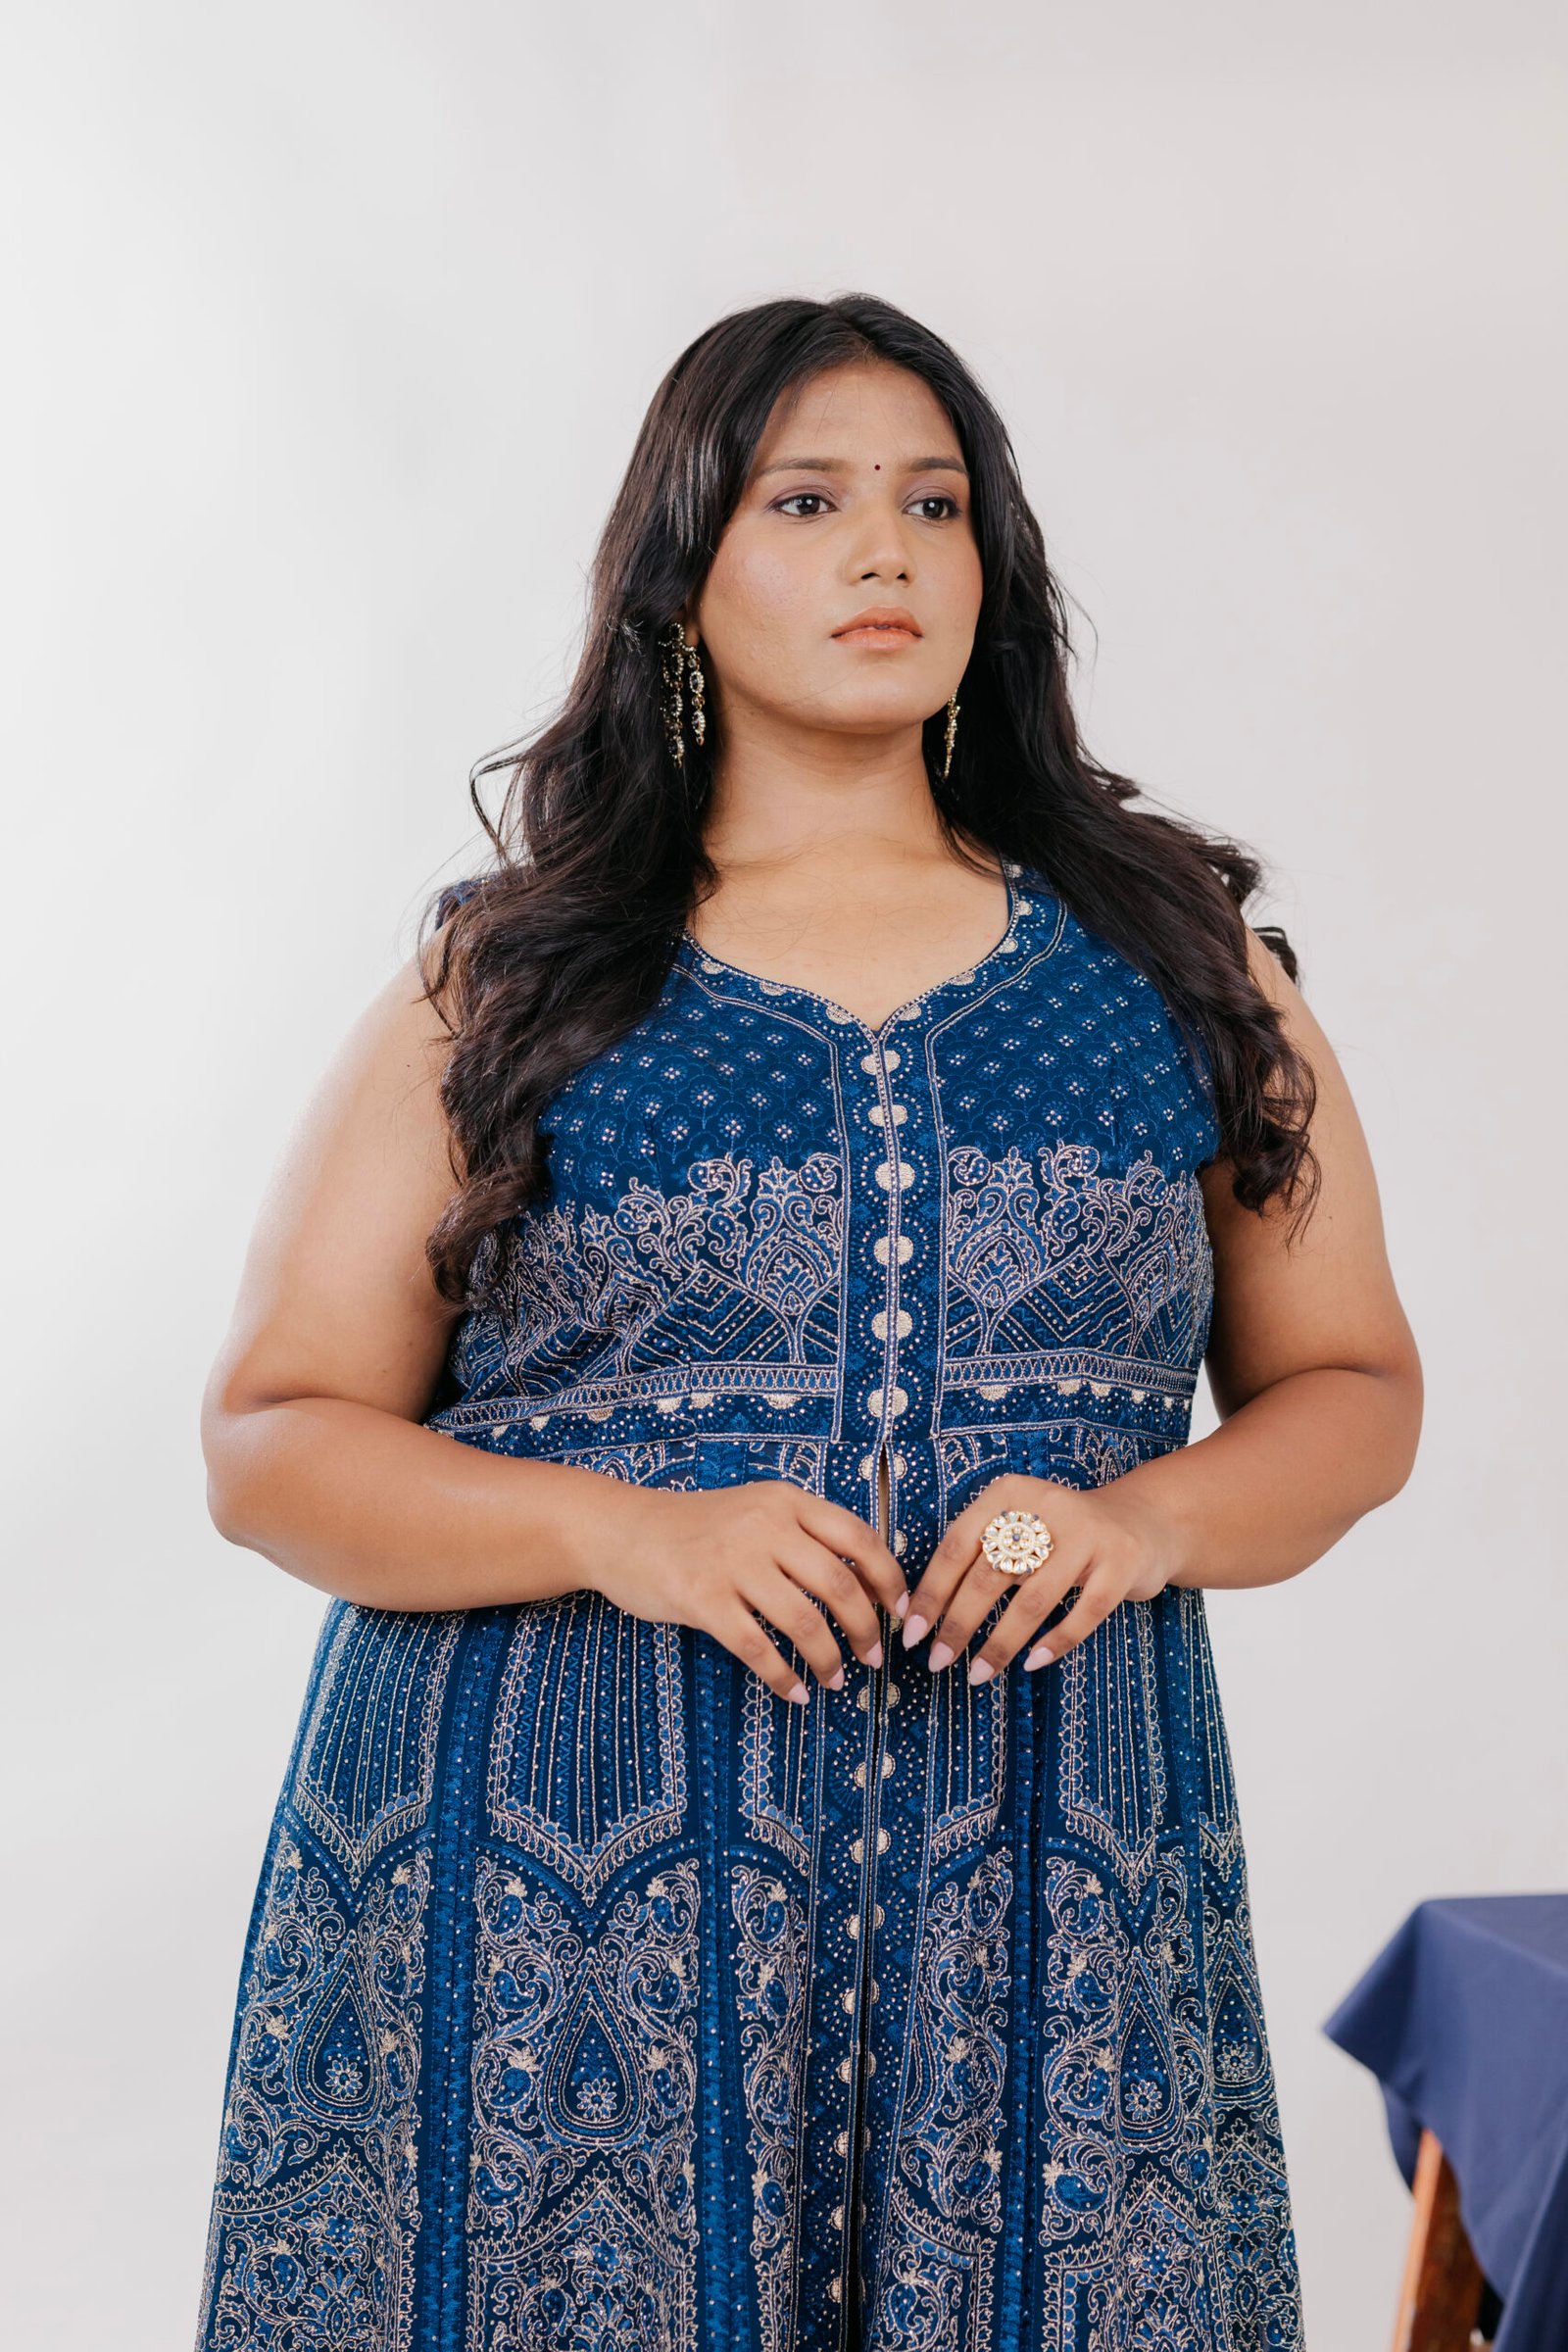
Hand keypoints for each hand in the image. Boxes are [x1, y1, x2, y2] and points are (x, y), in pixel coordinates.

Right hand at [587, 1478, 910, 1706]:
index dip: (889, 1580)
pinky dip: (783, 1677)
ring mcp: (732, 1562)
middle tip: (874, 1657)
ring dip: (828, 1658)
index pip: (859, 1538)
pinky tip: (795, 1693)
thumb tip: (865, 1586)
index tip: (902, 1612)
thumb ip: (803, 1537)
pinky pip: (757, 1647)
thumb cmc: (698, 1529)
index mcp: (787, 1501)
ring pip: (803, 1621)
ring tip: (836, 1680)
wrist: (623, 1530)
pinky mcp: (703, 1598)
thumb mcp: (757, 1512)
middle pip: (838, 1584)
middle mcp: (765, 1526)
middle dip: (866, 1628)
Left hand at [896, 1473, 1178, 1683]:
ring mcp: (1088, 1534)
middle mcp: (1046, 1505)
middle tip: (937, 1661)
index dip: (931, 1592)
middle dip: (958, 1624)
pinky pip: (1083, 1612)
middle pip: (989, 1574)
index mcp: (1010, 1494)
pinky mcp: (1122, 1562)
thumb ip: (979, 1556)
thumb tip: (923, 1612)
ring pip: (1032, 1600)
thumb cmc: (1062, 1537)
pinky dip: (1055, 1642)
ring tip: (976, 1674)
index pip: (958, 1546)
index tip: (911, 1633)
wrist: (1142, 1522)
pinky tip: (1032, 1664)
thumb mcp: (1019, 1528)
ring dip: (1000, 1644)